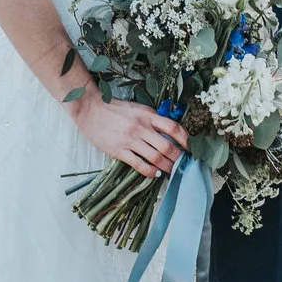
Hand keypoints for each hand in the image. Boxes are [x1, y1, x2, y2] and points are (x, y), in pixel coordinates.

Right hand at [71, 89, 189, 179]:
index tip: (191, 148)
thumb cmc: (114, 109)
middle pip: (168, 146)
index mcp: (148, 115)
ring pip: (156, 157)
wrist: (90, 109)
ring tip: (171, 171)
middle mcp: (141, 127)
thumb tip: (170, 132)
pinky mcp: (119, 150)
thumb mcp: (138, 108)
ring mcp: (130, 139)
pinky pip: (139, 165)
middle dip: (179, 158)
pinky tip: (155, 173)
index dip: (186, 140)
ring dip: (167, 167)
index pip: (174, 128)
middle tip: (183, 164)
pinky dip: (150, 171)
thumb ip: (153, 119)